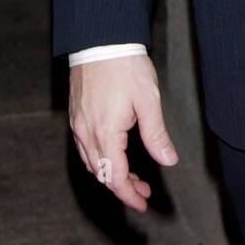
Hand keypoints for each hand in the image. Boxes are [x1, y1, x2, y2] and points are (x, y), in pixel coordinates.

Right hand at [69, 55, 178, 211]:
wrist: (101, 40)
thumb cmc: (126, 66)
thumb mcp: (148, 100)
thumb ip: (156, 134)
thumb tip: (168, 160)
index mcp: (105, 132)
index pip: (115, 177)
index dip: (129, 194)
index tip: (143, 203)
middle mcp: (86, 133)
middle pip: (101, 174)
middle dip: (123, 187)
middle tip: (144, 191)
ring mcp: (78, 124)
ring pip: (92, 162)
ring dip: (111, 174)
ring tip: (134, 176)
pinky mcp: (76, 115)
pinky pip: (85, 148)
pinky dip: (100, 159)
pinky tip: (115, 155)